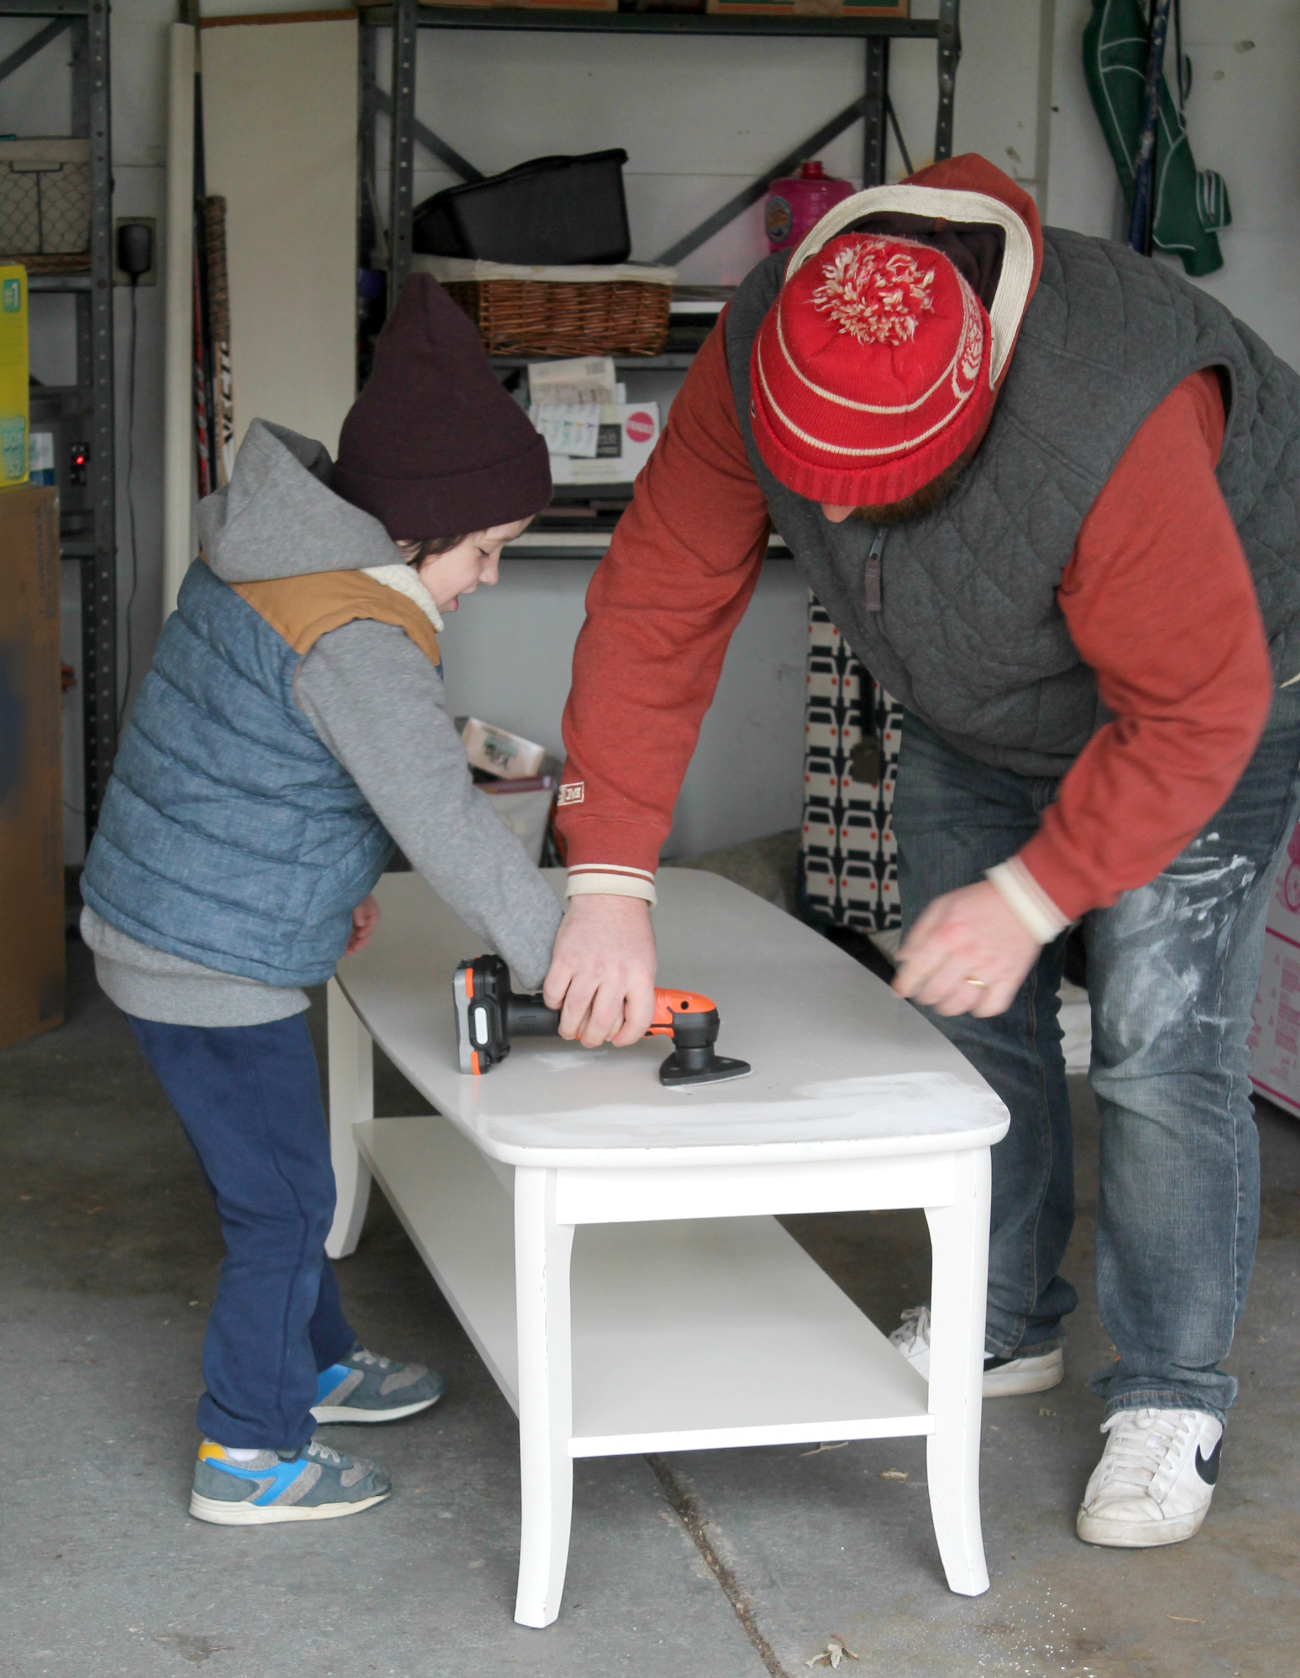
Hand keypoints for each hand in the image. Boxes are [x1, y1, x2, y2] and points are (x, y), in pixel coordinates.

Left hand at [345, 894, 380, 955]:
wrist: (330, 888)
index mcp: (368, 906)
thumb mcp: (354, 897)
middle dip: (362, 941)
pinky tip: (342, 950)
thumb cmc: (345, 890)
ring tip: (348, 953)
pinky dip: (346, 944)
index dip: (368, 929)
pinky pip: (348, 936)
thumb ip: (359, 909)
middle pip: (366, 930)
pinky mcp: (344, 926)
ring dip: (354, 945)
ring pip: (357, 936)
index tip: (360, 935)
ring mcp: (354, 921)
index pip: (374, 919)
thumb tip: (361, 924)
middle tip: (355, 948)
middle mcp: (363, 916)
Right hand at [543, 894, 656, 1047]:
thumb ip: (635, 990)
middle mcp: (615, 975)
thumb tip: (623, 1018)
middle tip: (588, 1038)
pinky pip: (554, 993)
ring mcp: (588, 968)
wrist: (609, 896)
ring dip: (569, 1028)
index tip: (618, 1039)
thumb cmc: (628, 927)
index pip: (638, 1021)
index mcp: (640, 977)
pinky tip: (558, 1003)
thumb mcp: (645, 961)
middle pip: (602, 1024)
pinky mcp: (565, 959)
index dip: (627, 1037)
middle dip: (593, 1038)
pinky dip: (554, 1004)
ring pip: (574, 1014)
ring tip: (569, 1029)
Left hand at [892, 880, 1040, 1017]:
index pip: (917, 969)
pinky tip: (974, 1003)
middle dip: (925, 997)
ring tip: (944, 1003)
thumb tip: (904, 958)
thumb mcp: (942, 906)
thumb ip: (920, 932)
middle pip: (937, 990)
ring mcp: (990, 968)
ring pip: (961, 1003)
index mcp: (947, 935)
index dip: (904, 984)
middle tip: (925, 995)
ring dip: (948, 1008)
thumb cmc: (980, 901)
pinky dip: (979, 1010)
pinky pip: (991, 1006)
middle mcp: (967, 955)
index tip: (900, 990)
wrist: (1022, 900)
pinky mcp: (1010, 977)